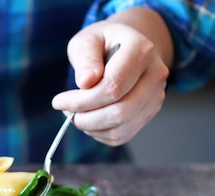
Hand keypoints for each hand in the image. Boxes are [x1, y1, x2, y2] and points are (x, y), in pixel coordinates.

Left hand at [52, 7, 172, 146]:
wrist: (126, 46)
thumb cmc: (103, 43)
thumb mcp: (87, 40)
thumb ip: (85, 57)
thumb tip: (86, 82)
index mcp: (142, 51)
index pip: (113, 86)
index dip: (82, 100)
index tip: (58, 101)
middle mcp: (155, 75)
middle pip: (120, 112)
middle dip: (85, 118)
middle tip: (66, 110)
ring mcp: (155, 97)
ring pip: (121, 128)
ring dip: (90, 127)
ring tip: (76, 113)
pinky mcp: (149, 113)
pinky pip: (122, 135)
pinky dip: (99, 133)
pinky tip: (89, 118)